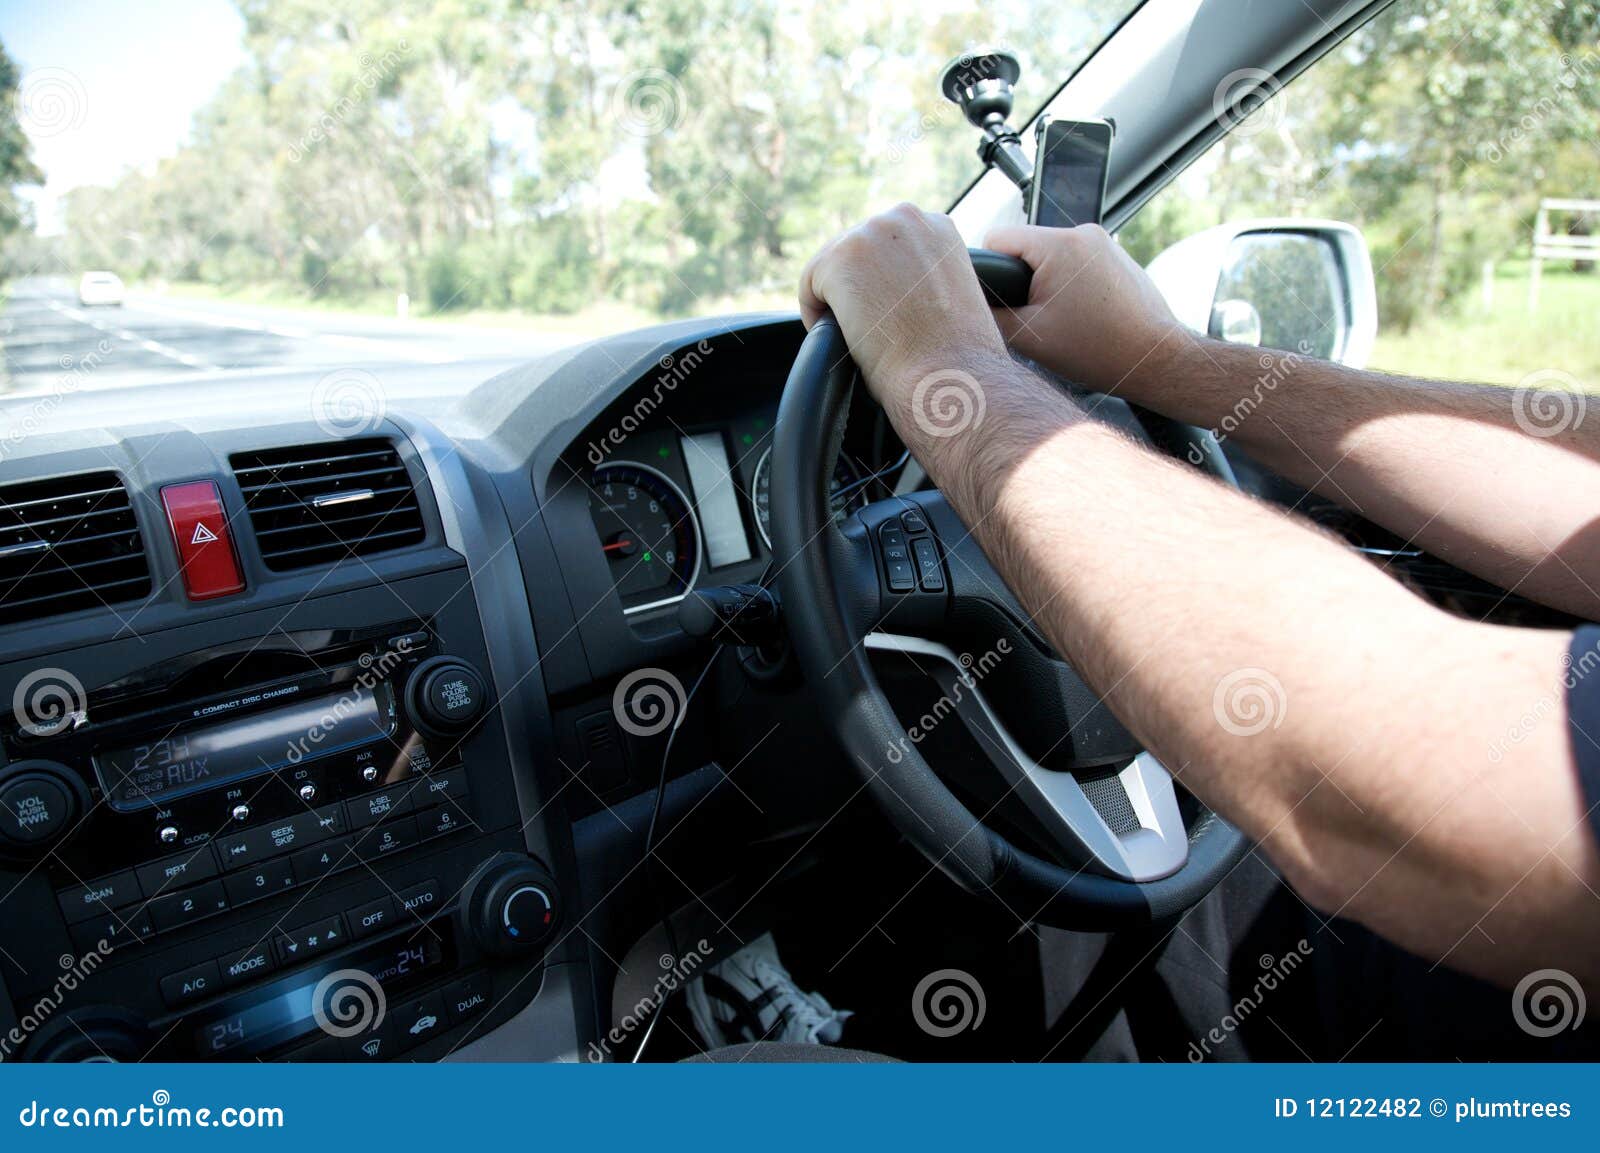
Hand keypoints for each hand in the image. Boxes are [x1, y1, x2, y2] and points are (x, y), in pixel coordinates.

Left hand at [799, 204, 1008, 415]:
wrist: (947, 373)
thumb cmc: (953, 353)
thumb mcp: (950, 293)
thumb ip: (924, 273)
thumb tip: (890, 285)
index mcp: (936, 225)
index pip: (888, 244)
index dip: (881, 281)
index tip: (884, 311)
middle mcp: (905, 218)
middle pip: (857, 248)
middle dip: (857, 286)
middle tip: (867, 327)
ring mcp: (871, 233)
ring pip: (832, 264)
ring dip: (837, 299)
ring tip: (854, 334)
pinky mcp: (840, 258)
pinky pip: (810, 283)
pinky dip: (815, 312)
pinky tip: (840, 338)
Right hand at [983, 223, 1188, 392]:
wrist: (1156, 359)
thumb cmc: (1099, 350)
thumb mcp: (1030, 338)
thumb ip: (991, 314)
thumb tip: (971, 303)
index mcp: (1059, 245)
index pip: (997, 238)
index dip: (990, 272)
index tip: (1002, 302)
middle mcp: (1083, 232)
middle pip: (1025, 247)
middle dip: (1023, 281)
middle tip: (1037, 319)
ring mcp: (1103, 241)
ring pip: (1050, 256)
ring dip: (1047, 284)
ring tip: (1063, 319)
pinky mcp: (1115, 255)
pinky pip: (1076, 262)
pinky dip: (1071, 285)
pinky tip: (1083, 315)